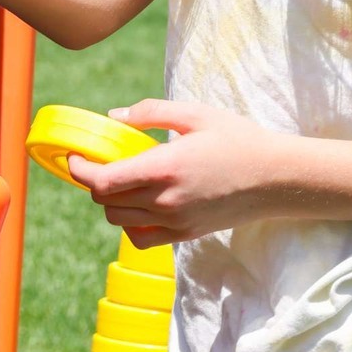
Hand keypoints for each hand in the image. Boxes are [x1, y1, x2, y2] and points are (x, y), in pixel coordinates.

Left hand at [65, 99, 286, 243]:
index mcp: (164, 168)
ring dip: (111, 202)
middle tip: (98, 164)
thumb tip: (114, 116)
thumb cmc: (237, 139)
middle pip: (104, 202)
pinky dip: (130, 224)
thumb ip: (151, 112)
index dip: (79, 170)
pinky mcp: (185, 234)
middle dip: (93, 183)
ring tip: (120, 181)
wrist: (276, 178)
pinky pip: (141, 238)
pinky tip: (139, 204)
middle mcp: (165, 200)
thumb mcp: (195, 114)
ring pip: (118, 221)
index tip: (75, 157)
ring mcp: (175, 221)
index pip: (102, 182)